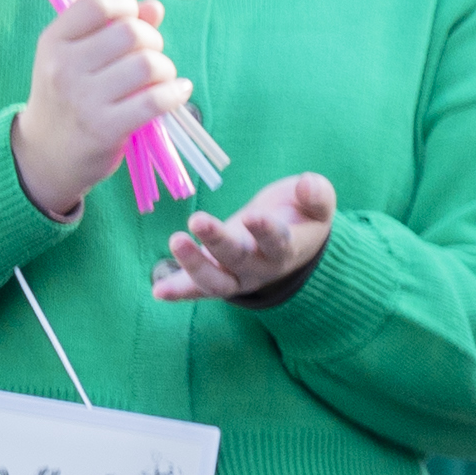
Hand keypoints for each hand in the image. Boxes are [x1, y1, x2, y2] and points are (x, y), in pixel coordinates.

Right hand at [14, 0, 189, 218]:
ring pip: (148, 64)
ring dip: (165, 70)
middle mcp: (63, 66)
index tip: (132, 21)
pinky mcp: (104, 128)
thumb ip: (114, 27)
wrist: (45, 155)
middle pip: (132, 33)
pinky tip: (176, 93)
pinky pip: (156, 100)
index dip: (126, 5)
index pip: (98, 2)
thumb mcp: (76, 58)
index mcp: (53, 41)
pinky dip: (175, 93)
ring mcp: (82, 99)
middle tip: (148, 58)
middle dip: (152, 41)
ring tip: (160, 80)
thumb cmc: (69, 97)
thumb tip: (153, 7)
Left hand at [152, 176, 331, 305]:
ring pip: (216, 281)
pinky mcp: (216, 277)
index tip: (253, 216)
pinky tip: (158, 290)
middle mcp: (261, 268)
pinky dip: (178, 291)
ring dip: (194, 265)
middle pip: (238, 260)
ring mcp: (237, 277)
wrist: (292, 243)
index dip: (266, 231)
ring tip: (176, 241)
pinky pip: (197, 289)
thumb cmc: (303, 215)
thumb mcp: (317, 202)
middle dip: (217, 241)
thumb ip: (316, 194)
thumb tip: (306, 183)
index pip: (277, 242)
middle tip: (198, 220)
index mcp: (287, 248)